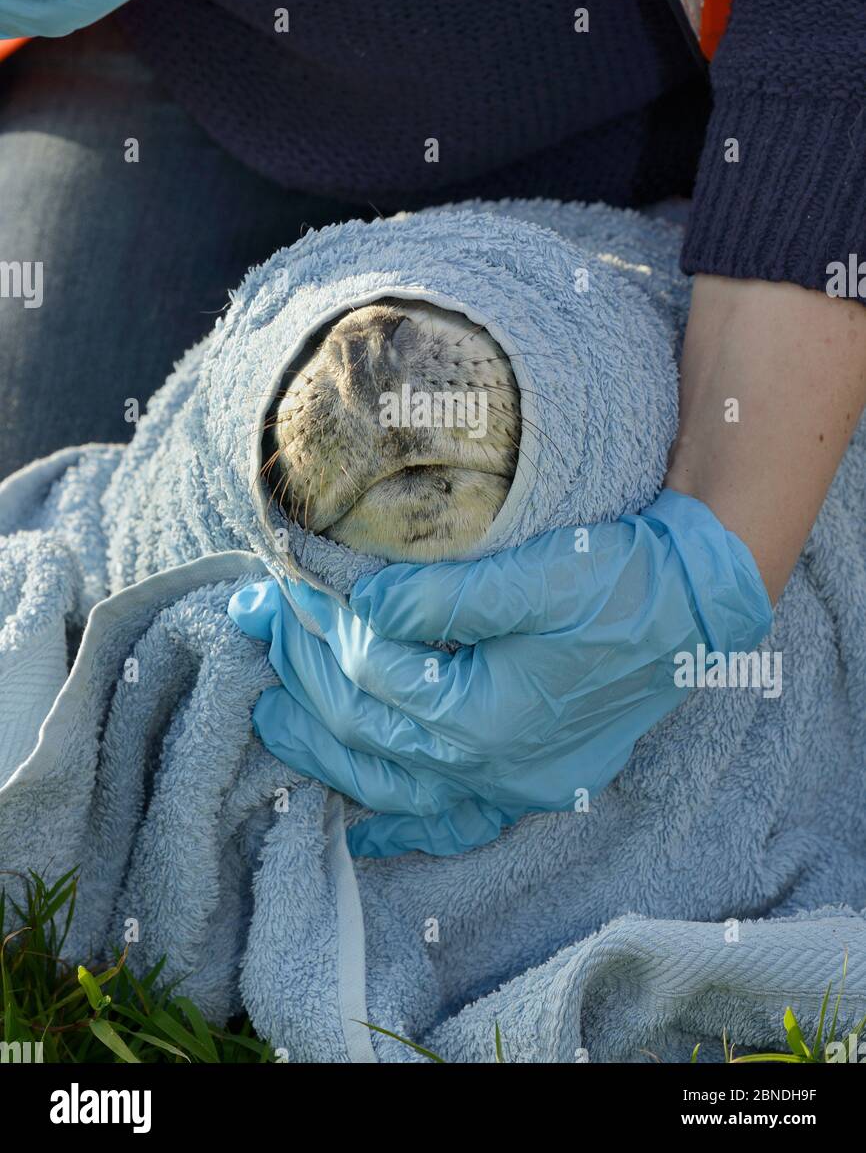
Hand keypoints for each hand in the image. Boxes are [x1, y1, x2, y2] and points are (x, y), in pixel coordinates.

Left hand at [229, 489, 771, 857]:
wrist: (693, 604)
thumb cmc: (618, 581)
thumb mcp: (532, 575)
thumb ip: (439, 599)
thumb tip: (362, 609)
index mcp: (487, 715)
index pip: (374, 679)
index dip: (320, 634)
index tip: (280, 593)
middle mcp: (493, 765)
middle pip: (370, 732)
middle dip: (305, 680)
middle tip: (262, 631)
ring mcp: (513, 781)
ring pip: (394, 785)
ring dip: (326, 752)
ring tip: (272, 715)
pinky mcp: (530, 779)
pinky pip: (453, 822)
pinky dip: (402, 826)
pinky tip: (360, 831)